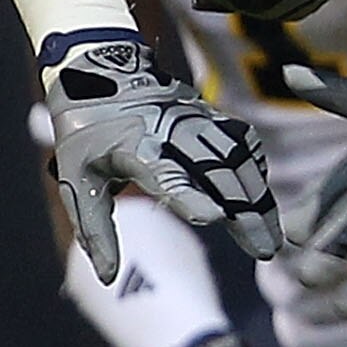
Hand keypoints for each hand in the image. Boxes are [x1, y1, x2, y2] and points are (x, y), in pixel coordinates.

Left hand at [44, 29, 279, 279]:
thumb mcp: (75, 180)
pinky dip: (255, 172)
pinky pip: (242, 142)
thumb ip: (95, 232)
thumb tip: (110, 279)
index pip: (165, 174)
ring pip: (237, 158)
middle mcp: (169, 130)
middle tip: (264, 250)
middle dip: (244, 211)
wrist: (98, 68)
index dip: (190, 195)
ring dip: (258, 197)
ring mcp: (193, 118)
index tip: (216, 217)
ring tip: (271, 236)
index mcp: (132, 146)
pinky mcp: (208, 114)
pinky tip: (261, 200)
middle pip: (216, 171)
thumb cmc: (84, 133)